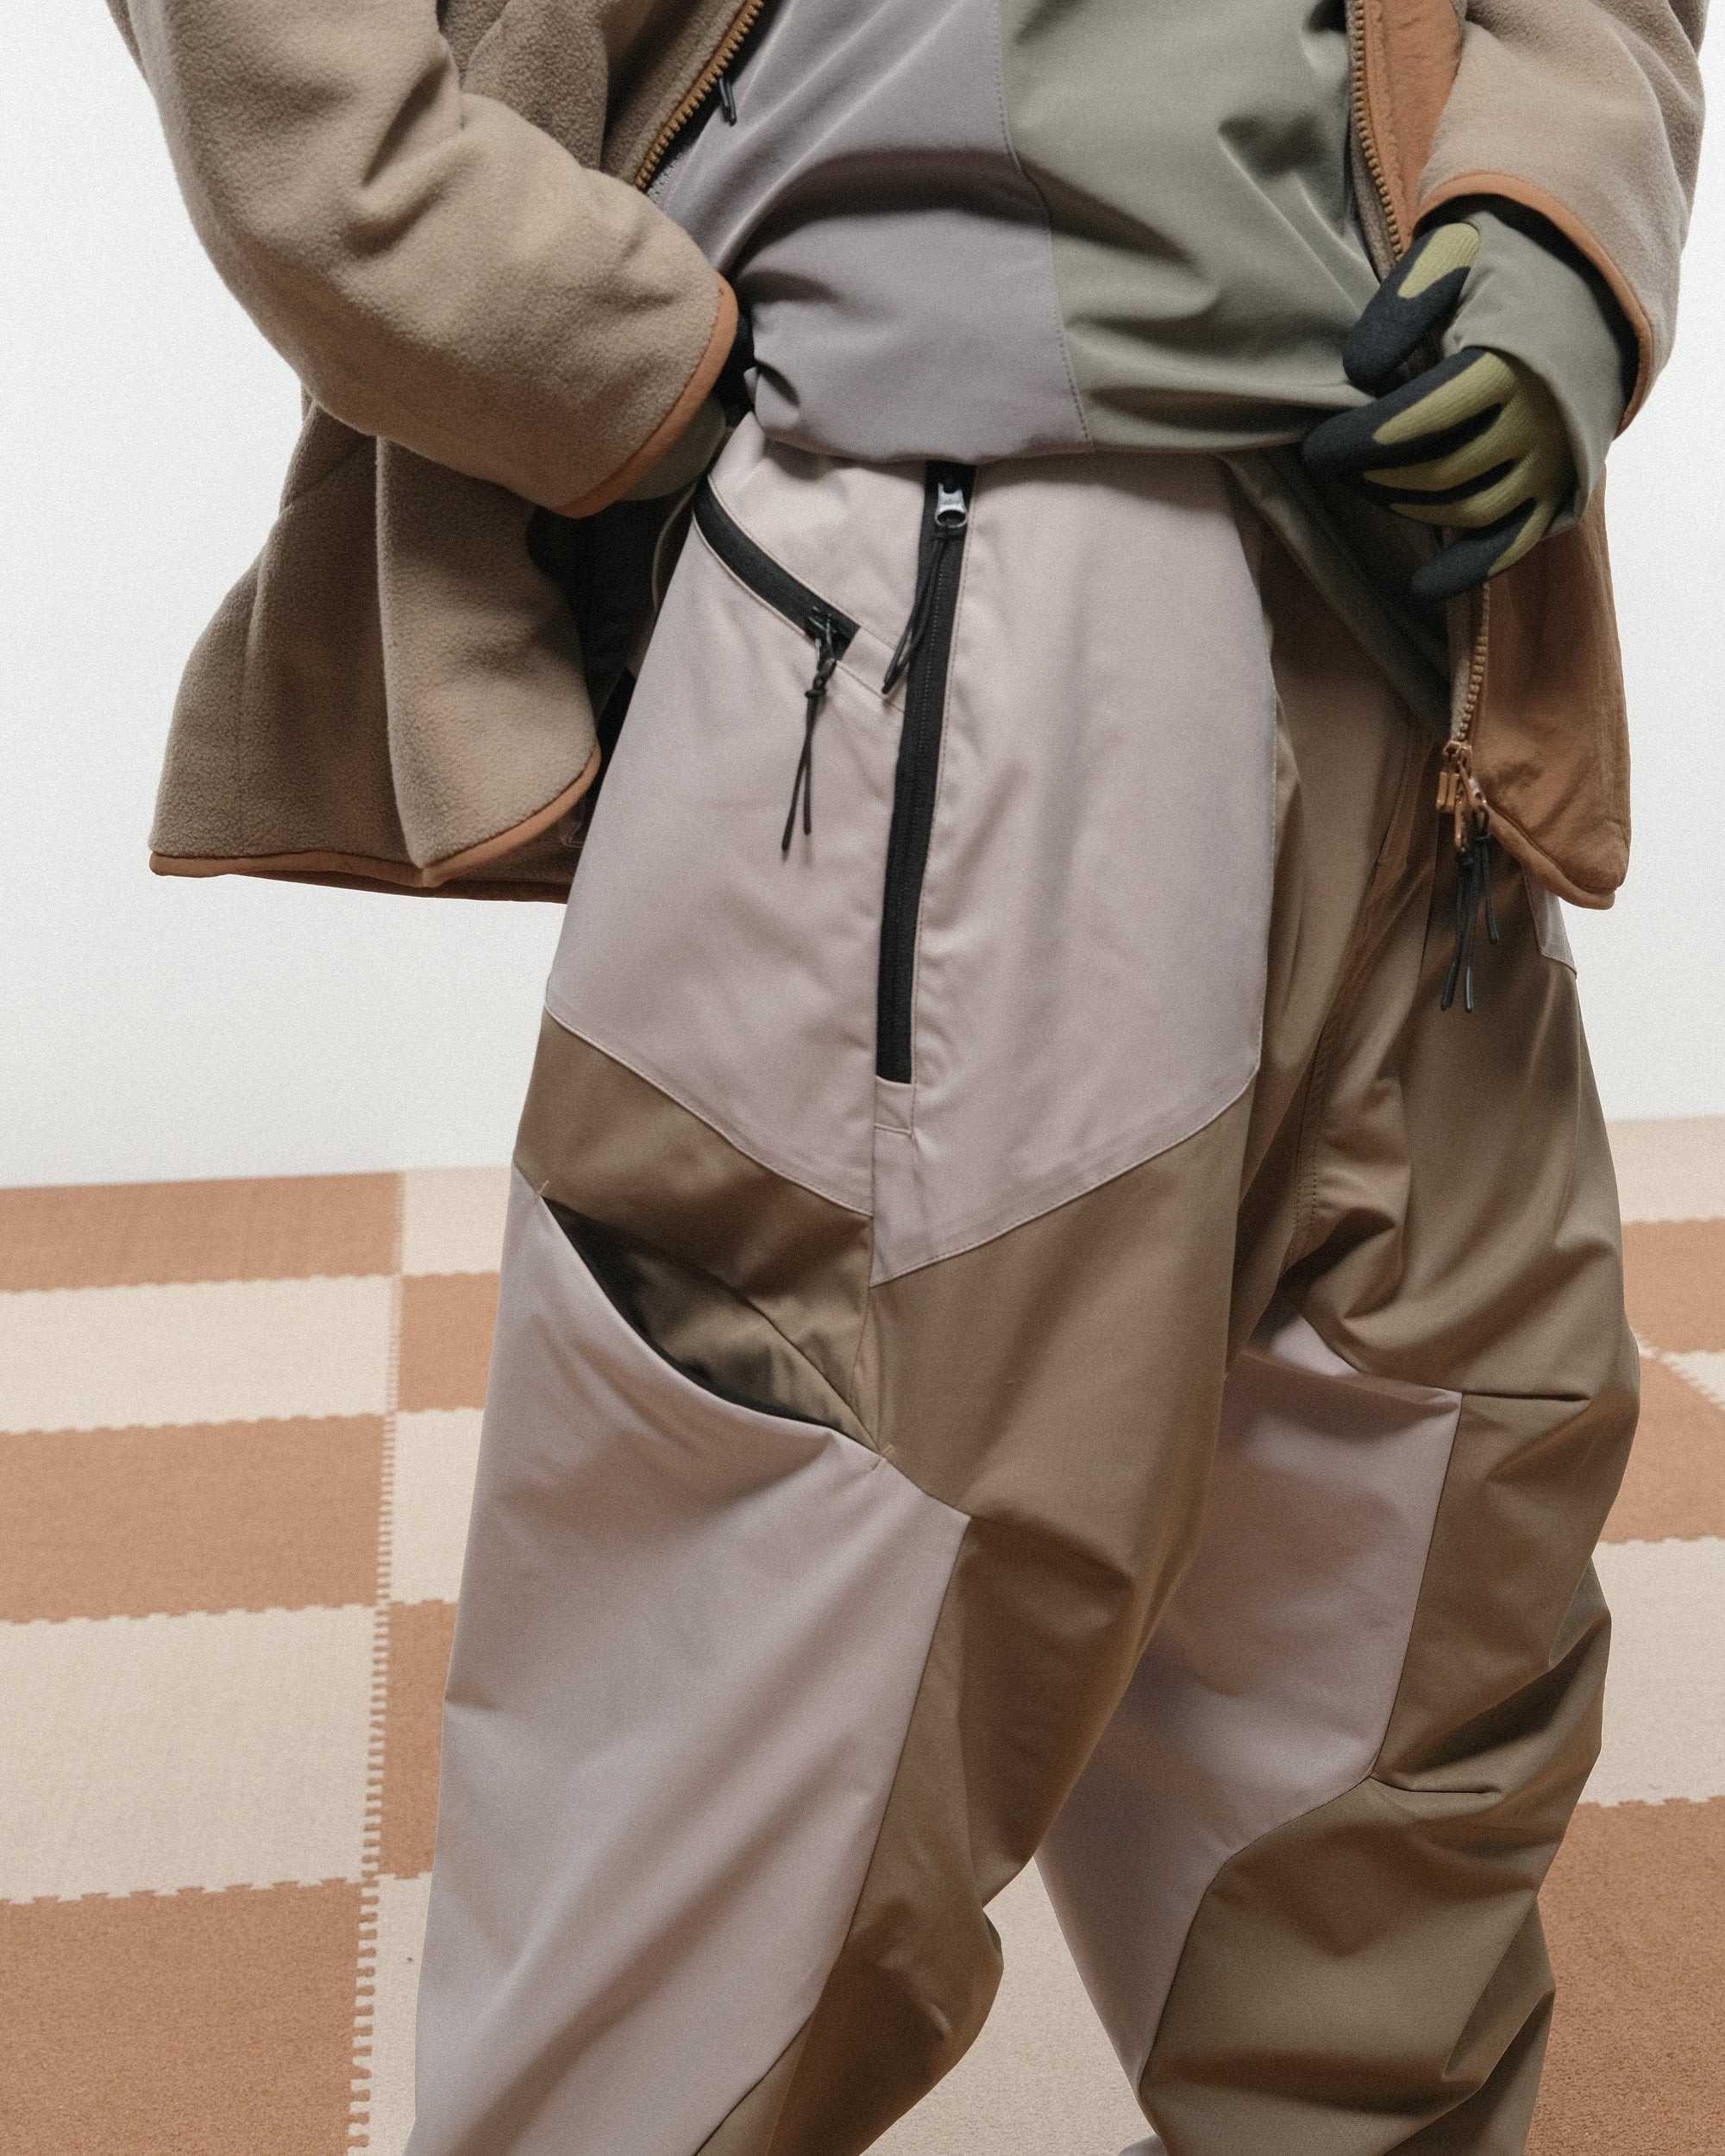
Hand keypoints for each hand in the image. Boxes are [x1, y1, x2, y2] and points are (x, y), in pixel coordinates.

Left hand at [1303, 221, 1575, 603]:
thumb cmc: (1509, 267)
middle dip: (1373, 474)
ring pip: (1468, 509)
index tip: (1315, 448)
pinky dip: (1468, 571)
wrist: (1594, 287)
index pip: (1420, 420)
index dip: (1359, 441)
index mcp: (1509, 364)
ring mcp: (1552, 462)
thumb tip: (1357, 370)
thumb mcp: (1456, 256)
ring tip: (1365, 485)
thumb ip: (1406, 302)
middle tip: (1332, 463)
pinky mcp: (1558, 490)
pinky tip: (1421, 587)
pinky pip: (1515, 544)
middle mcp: (1537, 423)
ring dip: (1406, 506)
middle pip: (1438, 471)